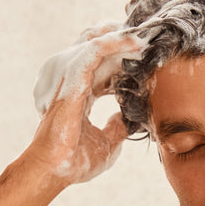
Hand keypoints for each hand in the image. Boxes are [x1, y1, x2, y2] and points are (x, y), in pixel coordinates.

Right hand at [25, 27, 144, 185]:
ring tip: (147, 36)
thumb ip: (116, 128)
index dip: (123, 58)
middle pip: (99, 48)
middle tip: (150, 35)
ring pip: (97, 43)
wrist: (55, 170)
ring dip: (123, 37)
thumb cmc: (74, 161)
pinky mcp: (72, 78)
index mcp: (80, 94)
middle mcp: (73, 81)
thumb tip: (127, 119)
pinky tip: (135, 42)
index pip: (102, 66)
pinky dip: (115, 43)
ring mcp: (70, 78)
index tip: (147, 55)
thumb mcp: (106, 143)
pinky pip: (94, 50)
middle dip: (124, 39)